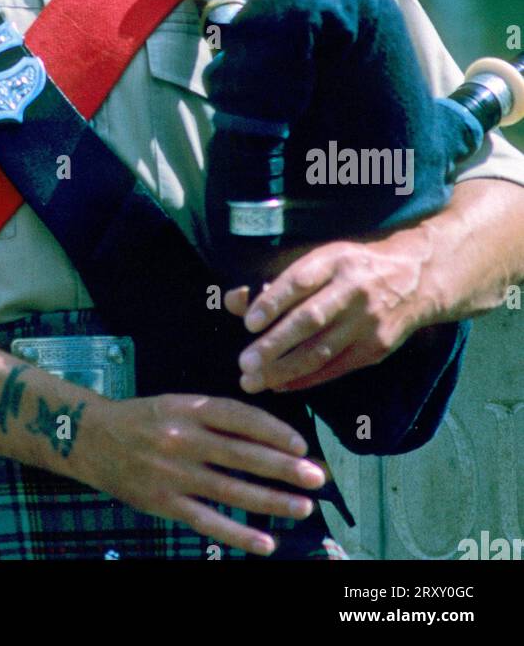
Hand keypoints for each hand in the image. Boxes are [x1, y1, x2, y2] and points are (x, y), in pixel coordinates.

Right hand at [82, 393, 327, 555]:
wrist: (92, 439)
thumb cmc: (143, 420)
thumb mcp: (176, 404)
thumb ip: (214, 417)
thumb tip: (267, 436)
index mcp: (186, 407)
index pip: (238, 417)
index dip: (272, 430)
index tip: (300, 444)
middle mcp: (181, 438)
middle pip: (241, 454)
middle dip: (283, 467)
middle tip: (317, 476)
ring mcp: (172, 473)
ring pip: (230, 490)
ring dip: (270, 501)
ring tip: (302, 507)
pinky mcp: (163, 503)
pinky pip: (207, 521)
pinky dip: (238, 534)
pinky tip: (266, 542)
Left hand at [224, 231, 438, 392]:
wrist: (414, 279)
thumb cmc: (351, 267)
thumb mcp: (320, 259)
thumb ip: (276, 281)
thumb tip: (232, 301)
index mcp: (334, 261)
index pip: (299, 282)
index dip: (273, 302)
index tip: (248, 322)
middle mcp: (352, 290)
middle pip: (309, 320)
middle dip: (274, 345)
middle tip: (244, 364)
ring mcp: (367, 322)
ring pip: (321, 351)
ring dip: (284, 370)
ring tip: (254, 381)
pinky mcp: (375, 348)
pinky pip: (335, 368)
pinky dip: (306, 379)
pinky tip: (281, 385)